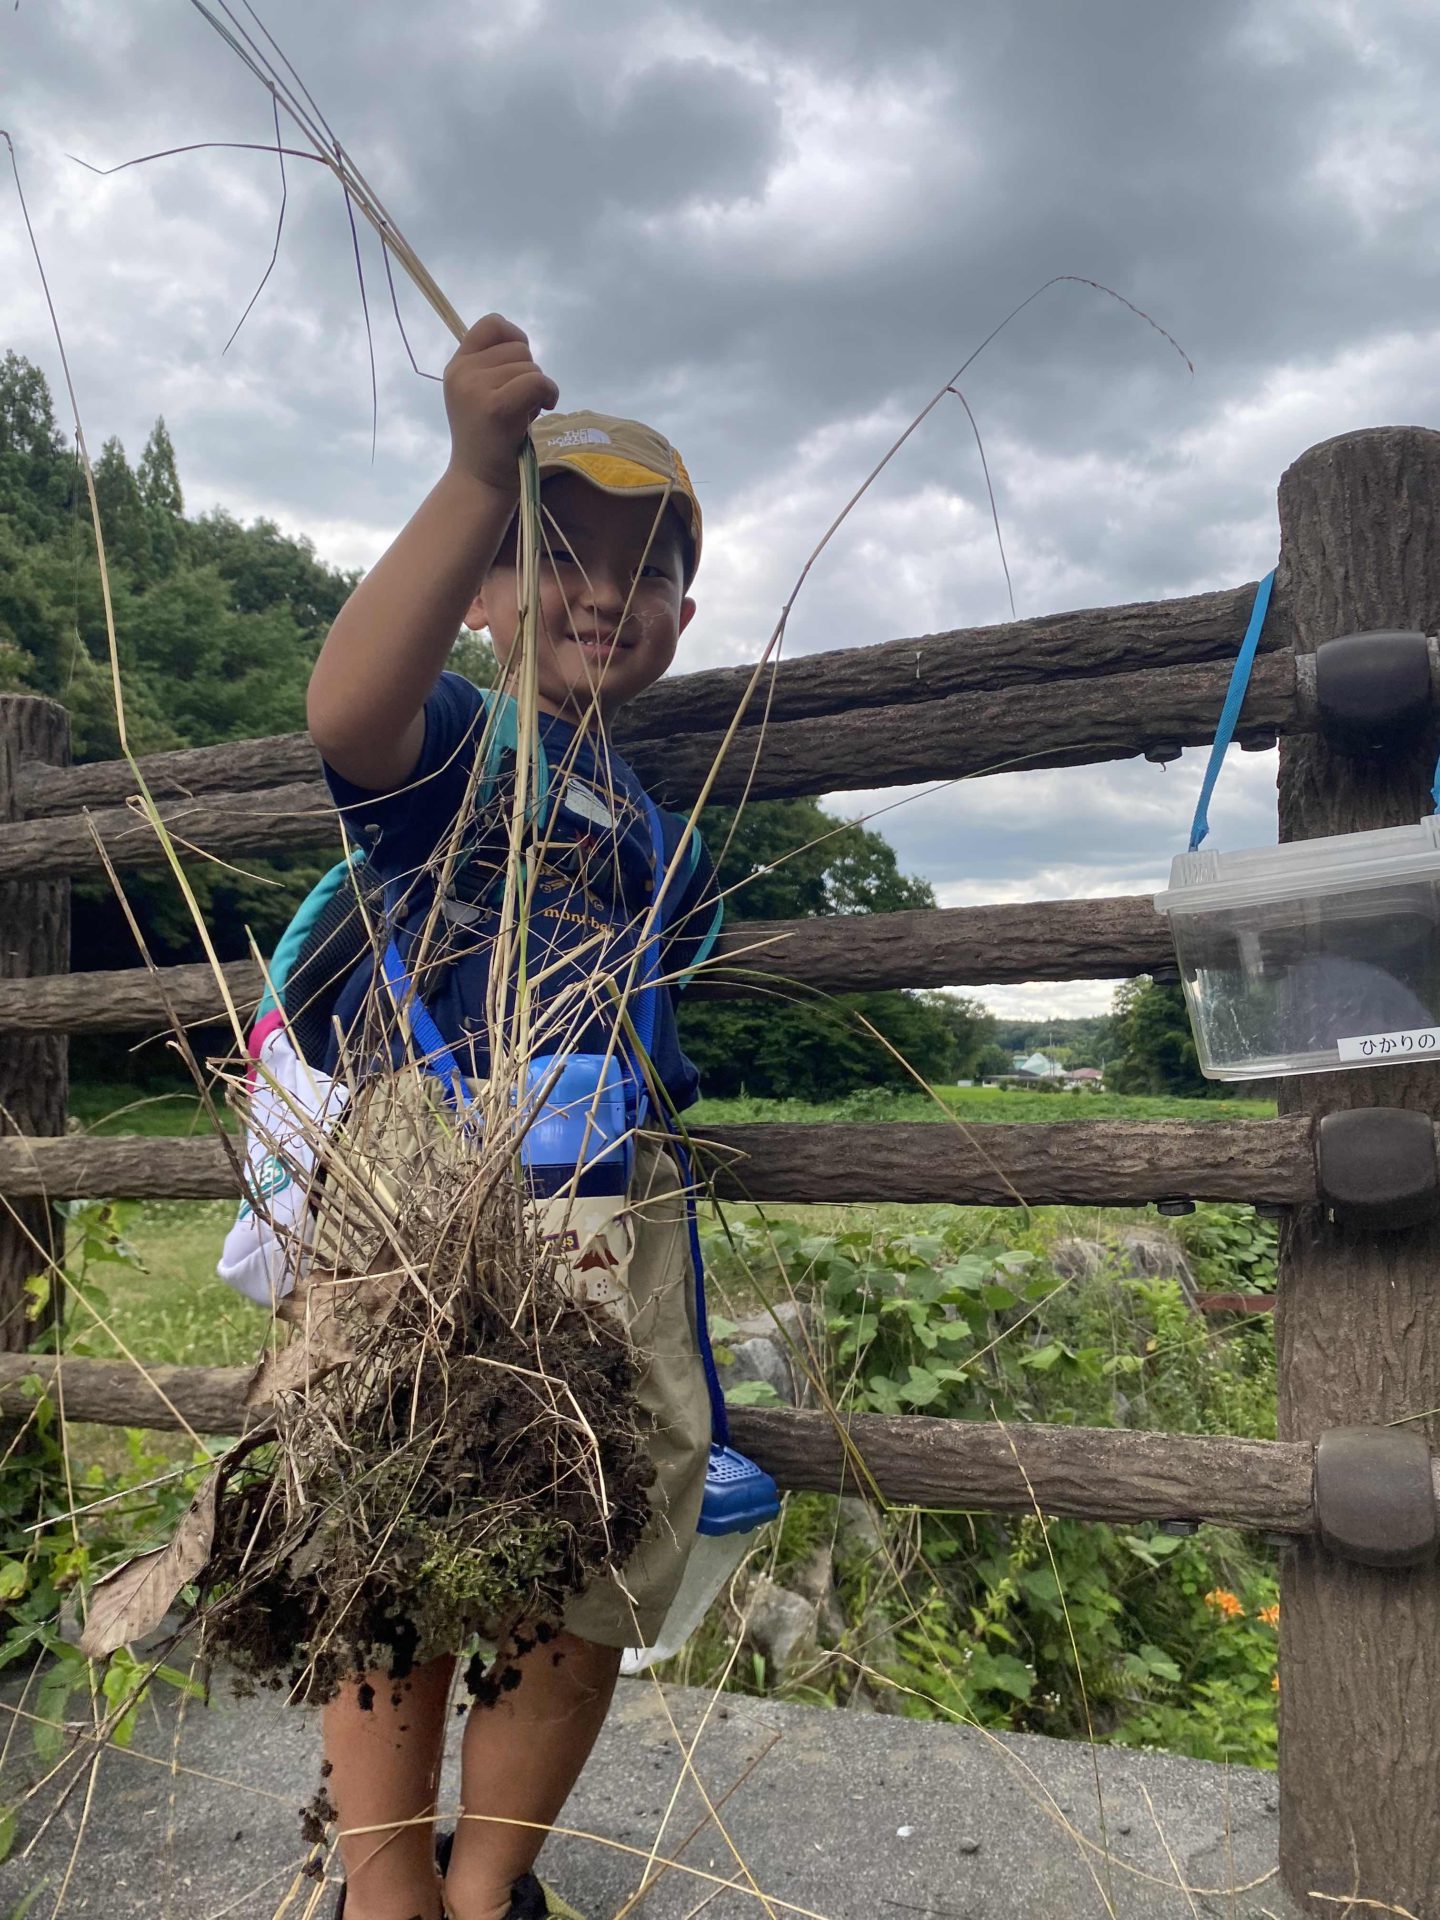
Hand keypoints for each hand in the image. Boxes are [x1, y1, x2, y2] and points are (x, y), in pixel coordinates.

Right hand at [443, 313, 558, 494]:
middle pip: (518, 347)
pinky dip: (549, 394)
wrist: (480, 482)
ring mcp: (476, 389)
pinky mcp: (497, 407)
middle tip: (519, 403)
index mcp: (457, 366)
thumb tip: (520, 342)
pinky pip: (537, 382)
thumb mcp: (480, 394)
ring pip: (530, 366)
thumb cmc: (489, 440)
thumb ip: (492, 365)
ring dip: (538, 389)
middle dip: (528, 372)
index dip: (514, 337)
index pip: (491, 324)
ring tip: (522, 414)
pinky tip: (540, 411)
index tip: (520, 364)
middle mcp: (462, 373)